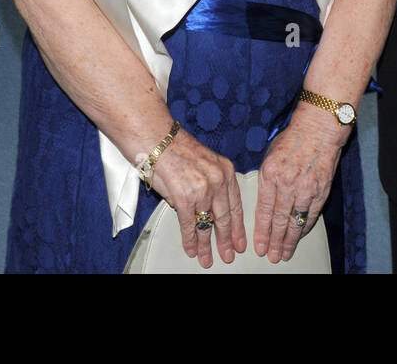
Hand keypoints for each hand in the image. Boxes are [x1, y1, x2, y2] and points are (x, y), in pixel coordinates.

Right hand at [149, 129, 245, 268]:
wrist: (156, 138)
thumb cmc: (175, 147)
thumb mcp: (205, 162)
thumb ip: (210, 184)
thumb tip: (206, 207)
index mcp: (225, 170)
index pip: (236, 204)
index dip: (238, 226)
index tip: (240, 241)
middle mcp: (217, 180)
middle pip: (225, 218)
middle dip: (226, 240)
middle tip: (228, 255)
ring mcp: (202, 189)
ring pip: (207, 224)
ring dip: (206, 245)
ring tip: (206, 258)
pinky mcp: (184, 197)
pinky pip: (188, 224)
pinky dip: (189, 239)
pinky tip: (191, 248)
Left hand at [254, 106, 345, 262]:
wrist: (318, 128)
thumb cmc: (293, 139)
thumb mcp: (270, 156)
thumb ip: (266, 179)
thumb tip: (261, 201)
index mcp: (270, 175)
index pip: (263, 211)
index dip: (261, 232)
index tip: (259, 247)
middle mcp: (287, 184)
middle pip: (279, 221)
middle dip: (275, 242)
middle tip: (272, 256)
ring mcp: (306, 188)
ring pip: (296, 222)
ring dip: (290, 240)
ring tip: (285, 253)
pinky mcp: (321, 190)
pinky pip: (311, 214)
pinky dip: (305, 227)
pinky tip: (300, 236)